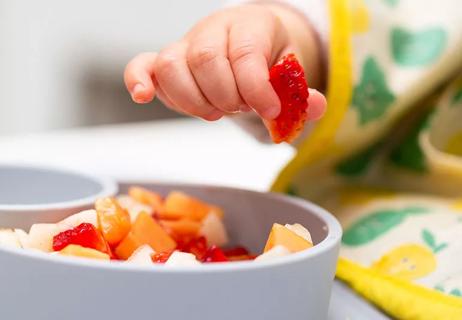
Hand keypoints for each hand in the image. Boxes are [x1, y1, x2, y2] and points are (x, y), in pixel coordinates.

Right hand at [124, 4, 325, 120]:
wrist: (246, 43)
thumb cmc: (268, 59)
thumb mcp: (291, 73)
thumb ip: (301, 92)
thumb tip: (315, 108)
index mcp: (251, 24)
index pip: (245, 54)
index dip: (255, 88)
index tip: (269, 111)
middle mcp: (213, 28)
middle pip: (207, 61)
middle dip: (226, 96)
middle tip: (240, 108)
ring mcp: (185, 43)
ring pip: (172, 65)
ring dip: (193, 100)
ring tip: (215, 112)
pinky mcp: (164, 61)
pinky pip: (142, 65)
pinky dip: (138, 80)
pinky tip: (143, 97)